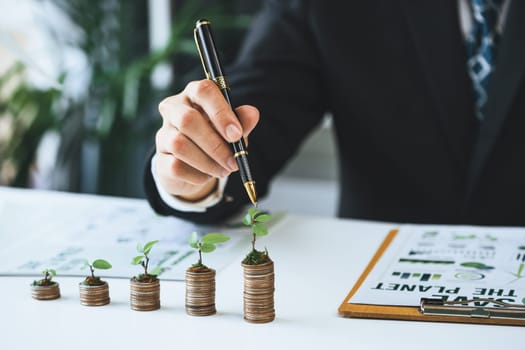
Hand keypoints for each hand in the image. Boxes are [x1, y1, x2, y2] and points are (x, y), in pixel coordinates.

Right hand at [155, 79, 259, 201]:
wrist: (193, 166)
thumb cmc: (215, 138)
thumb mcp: (232, 129)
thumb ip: (242, 121)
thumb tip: (253, 113)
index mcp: (194, 94)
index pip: (203, 91)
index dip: (221, 113)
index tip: (236, 135)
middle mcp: (174, 108)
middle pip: (188, 120)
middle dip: (215, 144)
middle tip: (234, 162)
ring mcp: (163, 133)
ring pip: (179, 144)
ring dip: (207, 162)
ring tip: (224, 170)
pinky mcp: (160, 158)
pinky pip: (175, 166)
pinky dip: (197, 175)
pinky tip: (207, 175)